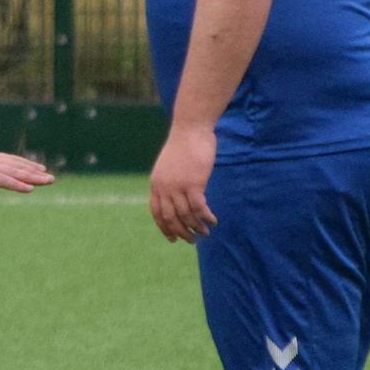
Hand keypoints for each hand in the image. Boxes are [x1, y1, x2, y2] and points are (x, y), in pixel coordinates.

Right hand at [0, 143, 54, 191]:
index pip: (7, 161)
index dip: (23, 165)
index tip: (37, 168)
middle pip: (15, 166)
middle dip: (33, 171)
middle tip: (51, 177)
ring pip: (14, 172)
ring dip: (32, 177)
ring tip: (48, 181)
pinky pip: (3, 180)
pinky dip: (17, 184)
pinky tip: (29, 189)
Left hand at [149, 124, 217, 242]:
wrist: (190, 128)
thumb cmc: (183, 144)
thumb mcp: (169, 165)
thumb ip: (170, 181)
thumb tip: (177, 197)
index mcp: (156, 183)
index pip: (156, 212)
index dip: (164, 228)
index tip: (172, 238)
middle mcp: (164, 187)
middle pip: (170, 218)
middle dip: (181, 232)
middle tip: (192, 241)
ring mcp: (178, 186)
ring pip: (186, 215)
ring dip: (196, 227)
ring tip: (205, 232)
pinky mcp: (194, 183)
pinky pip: (200, 208)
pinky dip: (206, 217)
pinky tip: (213, 221)